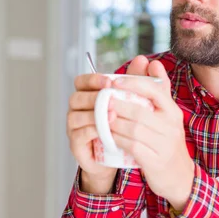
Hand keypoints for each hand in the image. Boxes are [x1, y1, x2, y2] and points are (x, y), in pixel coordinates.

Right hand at [66, 56, 152, 192]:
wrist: (120, 158)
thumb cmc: (124, 126)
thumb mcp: (134, 102)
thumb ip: (137, 82)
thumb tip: (144, 59)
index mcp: (87, 96)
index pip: (81, 81)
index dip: (92, 79)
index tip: (109, 81)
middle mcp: (77, 110)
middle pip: (76, 97)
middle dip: (93, 96)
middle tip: (111, 96)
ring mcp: (74, 128)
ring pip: (76, 116)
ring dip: (94, 114)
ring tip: (112, 113)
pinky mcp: (76, 145)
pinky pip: (79, 135)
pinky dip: (92, 131)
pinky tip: (106, 129)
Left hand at [108, 59, 194, 210]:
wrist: (180, 177)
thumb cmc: (166, 141)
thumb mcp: (167, 115)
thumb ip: (158, 90)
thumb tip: (151, 62)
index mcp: (173, 112)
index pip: (155, 91)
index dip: (133, 83)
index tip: (114, 81)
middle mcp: (171, 126)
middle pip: (140, 110)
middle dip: (117, 104)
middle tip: (100, 99)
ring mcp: (164, 145)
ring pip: (134, 129)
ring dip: (114, 122)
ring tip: (100, 116)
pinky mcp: (155, 161)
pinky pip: (133, 147)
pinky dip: (117, 139)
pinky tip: (107, 135)